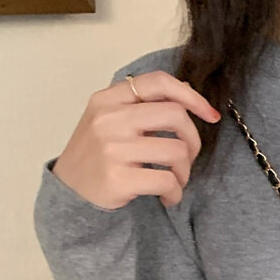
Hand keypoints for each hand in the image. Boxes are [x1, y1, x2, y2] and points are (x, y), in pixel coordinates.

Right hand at [51, 69, 221, 210]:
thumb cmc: (96, 156)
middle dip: (193, 140)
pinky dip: (175, 193)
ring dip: (184, 172)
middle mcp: (110, 119)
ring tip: (174, 181)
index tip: (210, 115)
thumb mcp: (107, 119)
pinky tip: (166, 197)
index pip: (159, 82)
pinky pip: (167, 181)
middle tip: (187, 158)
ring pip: (176, 151)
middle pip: (176, 115)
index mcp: (109, 98)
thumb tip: (185, 91)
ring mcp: (113, 148)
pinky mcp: (119, 178)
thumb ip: (140, 105)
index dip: (192, 96)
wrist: (70, 194)